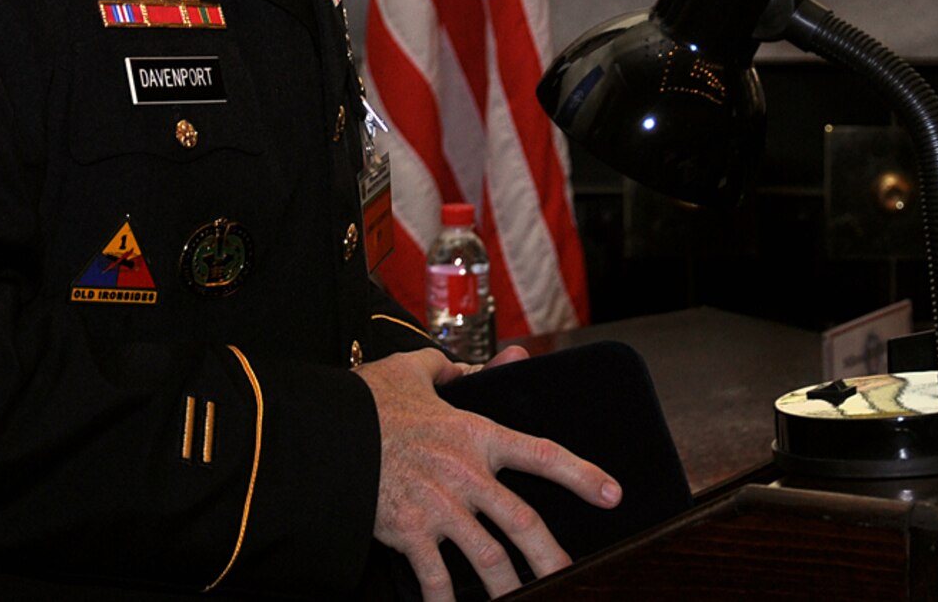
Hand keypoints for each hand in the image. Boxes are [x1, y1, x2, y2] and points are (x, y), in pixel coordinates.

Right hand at [359, 347, 620, 599]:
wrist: (324, 432)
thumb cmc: (369, 399)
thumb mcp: (418, 369)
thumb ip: (463, 368)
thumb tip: (501, 359)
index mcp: (477, 434)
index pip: (541, 453)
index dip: (581, 474)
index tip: (613, 495)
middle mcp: (466, 474)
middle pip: (522, 523)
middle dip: (551, 557)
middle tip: (573, 578)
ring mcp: (439, 508)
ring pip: (488, 558)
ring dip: (509, 588)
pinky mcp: (409, 533)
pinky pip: (436, 578)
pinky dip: (446, 600)